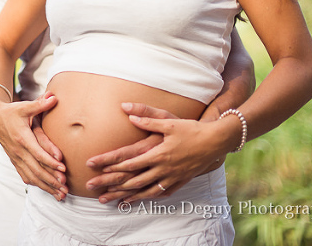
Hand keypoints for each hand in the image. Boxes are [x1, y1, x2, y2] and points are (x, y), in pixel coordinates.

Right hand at [0, 92, 67, 199]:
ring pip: (32, 176)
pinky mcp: (15, 161)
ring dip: (46, 186)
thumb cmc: (12, 111)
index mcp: (22, 138)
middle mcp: (18, 151)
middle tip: (65, 187)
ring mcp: (16, 157)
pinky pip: (25, 175)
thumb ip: (40, 104)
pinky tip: (46, 190)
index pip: (37, 153)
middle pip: (36, 169)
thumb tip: (54, 97)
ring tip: (60, 194)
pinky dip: (36, 184)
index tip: (62, 168)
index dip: (50, 162)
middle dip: (51, 179)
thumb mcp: (25, 106)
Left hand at [87, 103, 224, 202]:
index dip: (112, 164)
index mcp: (158, 153)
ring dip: (127, 196)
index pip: (130, 162)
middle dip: (112, 184)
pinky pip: (161, 193)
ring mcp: (172, 177)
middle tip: (95, 188)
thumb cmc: (191, 129)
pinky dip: (147, 197)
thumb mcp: (168, 121)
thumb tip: (128, 111)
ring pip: (146, 191)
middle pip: (134, 180)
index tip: (96, 167)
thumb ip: (147, 117)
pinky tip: (139, 199)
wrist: (216, 142)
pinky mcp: (180, 181)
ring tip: (112, 200)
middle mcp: (163, 168)